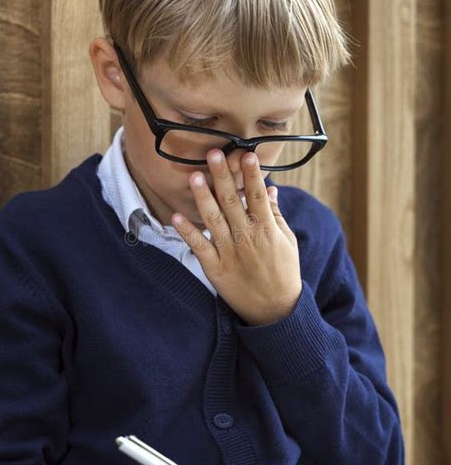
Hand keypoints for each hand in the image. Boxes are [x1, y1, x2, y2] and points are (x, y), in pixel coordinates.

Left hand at [172, 149, 301, 324]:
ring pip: (213, 220)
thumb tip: (270, 190)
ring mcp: (230, 252)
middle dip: (222, 176)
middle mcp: (247, 238)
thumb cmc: (283, 272)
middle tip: (213, 153)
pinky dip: (187, 232)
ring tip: (194, 176)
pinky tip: (176, 217)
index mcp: (267, 229)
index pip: (257, 196)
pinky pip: (199, 247)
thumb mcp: (287, 242)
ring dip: (202, 197)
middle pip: (232, 201)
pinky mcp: (216, 268)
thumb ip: (276, 215)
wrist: (275, 311)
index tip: (246, 154)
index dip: (251, 174)